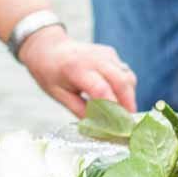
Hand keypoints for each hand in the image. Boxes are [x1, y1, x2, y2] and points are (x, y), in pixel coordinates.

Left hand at [18, 28, 137, 116]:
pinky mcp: (110, 53)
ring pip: (128, 77)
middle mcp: (94, 58)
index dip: (113, 110)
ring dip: (129, 96)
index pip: (102, 90)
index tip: (119, 127)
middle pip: (122, 82)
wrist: (48, 47)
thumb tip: (101, 129)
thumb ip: (81, 111)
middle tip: (127, 124)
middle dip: (129, 104)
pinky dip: (124, 86)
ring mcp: (105, 53)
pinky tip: (114, 95)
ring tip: (120, 112)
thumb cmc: (49, 73)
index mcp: (76, 69)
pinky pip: (125, 72)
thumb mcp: (59, 95)